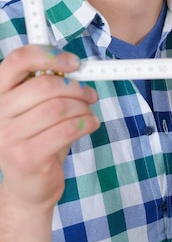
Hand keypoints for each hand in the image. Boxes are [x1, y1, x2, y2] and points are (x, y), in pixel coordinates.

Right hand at [0, 45, 99, 210]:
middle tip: (89, 94)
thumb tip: (74, 65)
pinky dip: (87, 123)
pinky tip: (91, 124)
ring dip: (83, 107)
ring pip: (59, 107)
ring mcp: (9, 137)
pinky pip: (66, 130)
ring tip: (88, 112)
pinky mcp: (26, 157)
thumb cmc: (38, 139)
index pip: (18, 60)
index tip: (74, 63)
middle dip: (76, 87)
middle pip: (45, 85)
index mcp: (0, 93)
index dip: (49, 55)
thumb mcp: (37, 107)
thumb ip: (49, 84)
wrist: (29, 186)